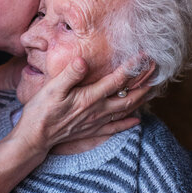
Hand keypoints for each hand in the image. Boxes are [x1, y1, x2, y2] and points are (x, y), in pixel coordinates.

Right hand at [13, 57, 150, 152]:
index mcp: (90, 97)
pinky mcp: (92, 130)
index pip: (117, 80)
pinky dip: (128, 123)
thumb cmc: (41, 110)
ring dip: (140, 100)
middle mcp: (97, 110)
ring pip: (125, 111)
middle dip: (144, 83)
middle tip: (156, 71)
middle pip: (128, 97)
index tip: (144, 55)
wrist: (35, 137)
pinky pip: (115, 127)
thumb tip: (83, 60)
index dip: (132, 67)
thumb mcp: (52, 88)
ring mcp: (96, 122)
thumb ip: (70, 74)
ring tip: (152, 89)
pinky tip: (137, 120)